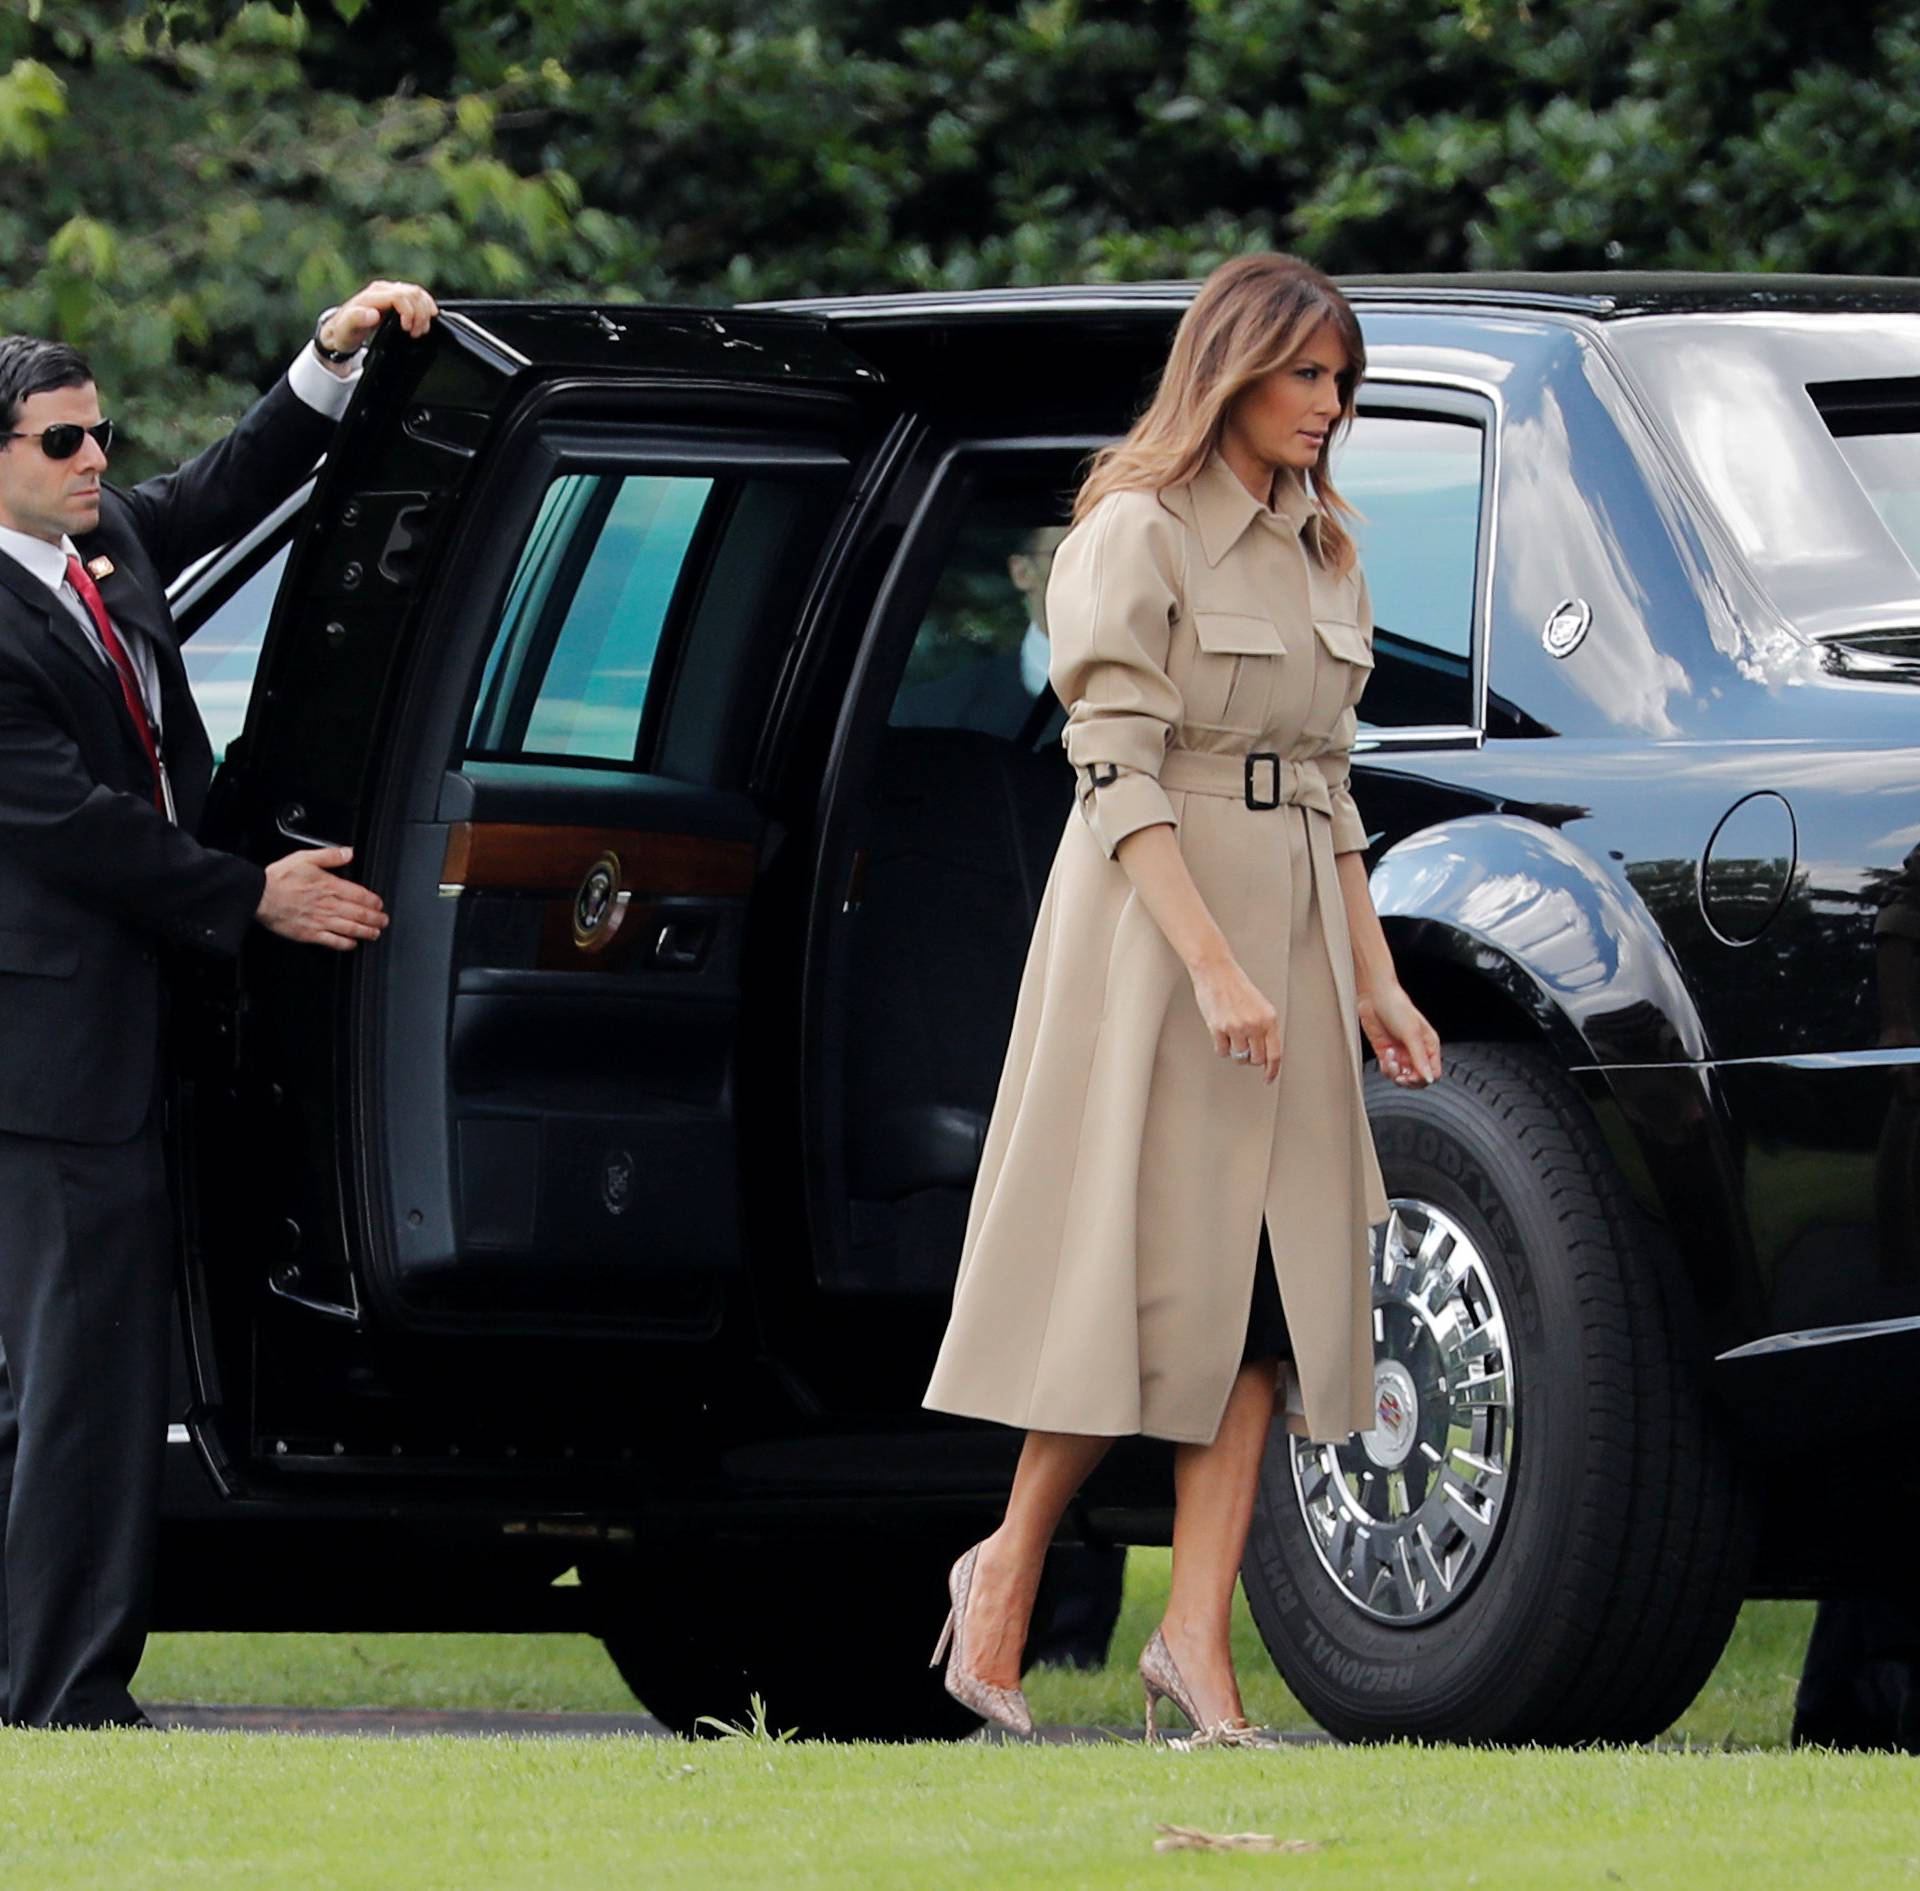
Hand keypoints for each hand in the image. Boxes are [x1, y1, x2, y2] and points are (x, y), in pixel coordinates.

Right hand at [255, 846, 388, 951]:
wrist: (259, 896)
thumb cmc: (279, 878)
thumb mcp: (305, 858)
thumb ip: (330, 855)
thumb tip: (348, 853)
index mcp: (330, 886)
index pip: (361, 895)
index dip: (374, 901)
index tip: (379, 904)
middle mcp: (329, 905)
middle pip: (360, 914)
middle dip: (376, 919)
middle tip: (383, 921)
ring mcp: (320, 921)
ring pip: (351, 928)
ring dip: (367, 932)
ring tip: (375, 933)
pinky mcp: (310, 934)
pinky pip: (333, 941)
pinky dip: (346, 943)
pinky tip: (352, 943)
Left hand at [317, 280, 438, 358]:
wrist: (341, 331)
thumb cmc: (344, 332)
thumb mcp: (346, 329)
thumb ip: (357, 319)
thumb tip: (373, 314)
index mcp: (372, 296)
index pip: (400, 297)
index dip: (409, 313)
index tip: (408, 330)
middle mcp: (382, 290)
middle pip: (412, 293)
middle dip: (420, 314)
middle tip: (417, 333)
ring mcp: (390, 292)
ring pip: (418, 293)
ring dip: (425, 312)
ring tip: (420, 329)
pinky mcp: (397, 297)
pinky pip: (417, 297)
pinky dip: (426, 307)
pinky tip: (426, 319)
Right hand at [1190, 953, 1281, 1082]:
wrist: (1216, 972)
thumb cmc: (1236, 986)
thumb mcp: (1260, 1006)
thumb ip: (1265, 1028)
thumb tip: (1265, 1051)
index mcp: (1269, 1019)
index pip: (1275, 1054)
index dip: (1272, 1070)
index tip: (1268, 1078)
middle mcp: (1255, 1024)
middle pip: (1256, 1059)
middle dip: (1251, 1058)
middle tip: (1246, 1049)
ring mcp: (1236, 1027)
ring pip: (1239, 1057)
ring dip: (1236, 1052)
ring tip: (1233, 1036)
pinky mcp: (1218, 1028)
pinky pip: (1222, 1051)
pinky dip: (1221, 1046)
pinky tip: (1221, 1033)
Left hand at [1358, 982, 1441, 1086]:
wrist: (1374, 998)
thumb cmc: (1397, 1008)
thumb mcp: (1411, 1033)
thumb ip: (1420, 1058)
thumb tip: (1429, 1078)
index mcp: (1429, 1046)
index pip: (1434, 1073)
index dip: (1424, 1078)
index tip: (1412, 1075)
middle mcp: (1416, 1051)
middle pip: (1418, 1079)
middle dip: (1409, 1080)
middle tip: (1401, 1075)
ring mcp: (1401, 1053)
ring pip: (1402, 1077)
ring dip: (1395, 1073)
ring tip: (1390, 1059)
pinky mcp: (1387, 1053)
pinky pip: (1389, 1071)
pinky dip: (1386, 1067)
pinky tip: (1386, 1053)